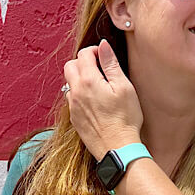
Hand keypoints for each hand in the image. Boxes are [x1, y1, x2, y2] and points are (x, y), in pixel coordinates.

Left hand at [63, 39, 143, 160]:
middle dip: (83, 61)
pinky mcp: (74, 118)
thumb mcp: (124, 87)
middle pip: (70, 65)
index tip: (105, 56)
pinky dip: (80, 93)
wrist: (118, 148)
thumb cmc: (125, 119)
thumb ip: (111, 64)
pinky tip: (95, 101)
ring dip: (80, 78)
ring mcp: (73, 106)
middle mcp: (76, 92)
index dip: (95, 51)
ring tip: (98, 85)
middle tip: (99, 67)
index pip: (83, 54)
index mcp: (88, 81)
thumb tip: (103, 46)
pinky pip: (72, 99)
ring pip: (69, 82)